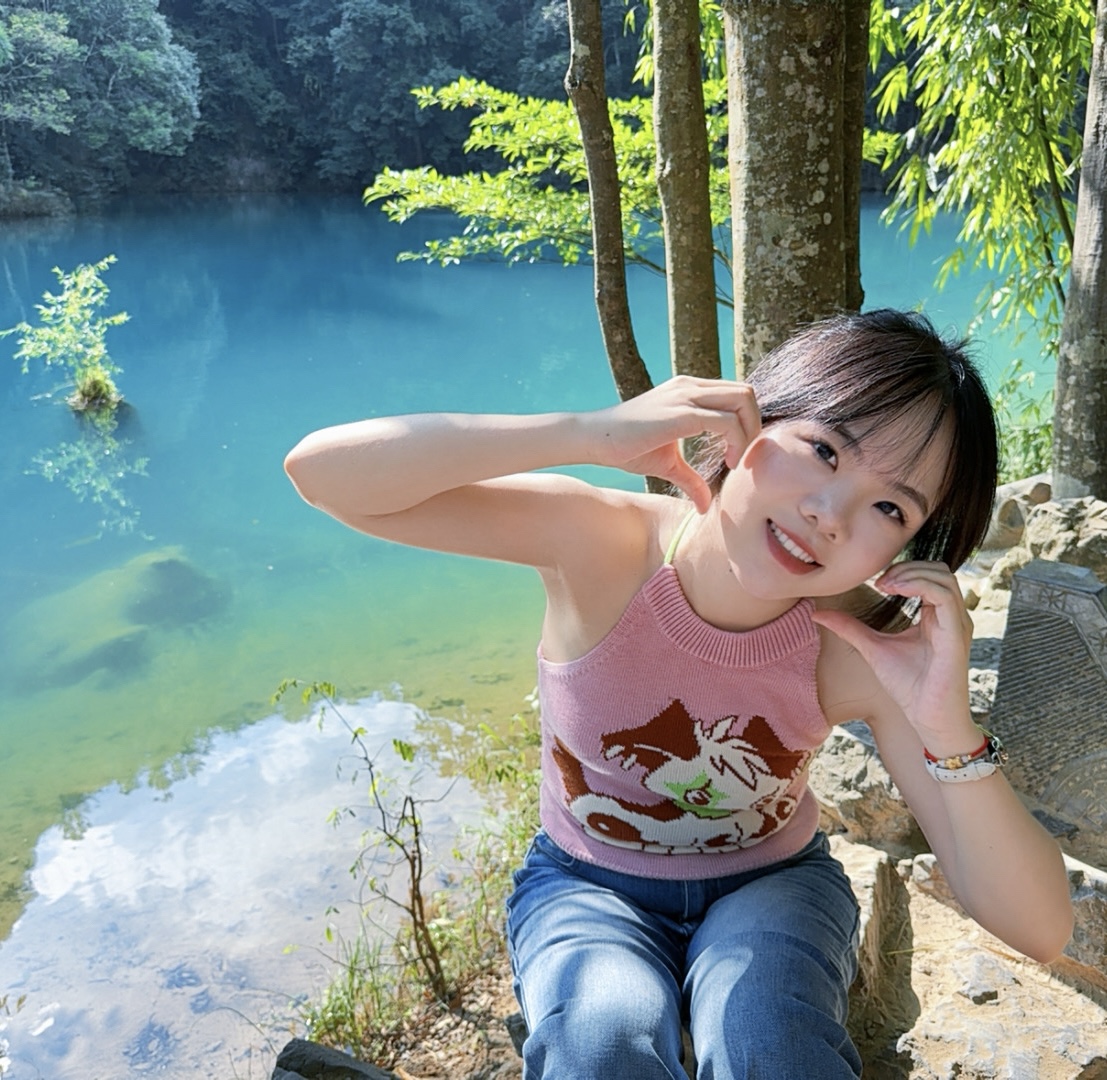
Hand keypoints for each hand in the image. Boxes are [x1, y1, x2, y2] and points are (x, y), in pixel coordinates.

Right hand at [584, 376, 760, 511]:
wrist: (594, 439)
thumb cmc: (626, 448)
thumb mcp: (667, 464)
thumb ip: (690, 479)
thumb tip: (704, 506)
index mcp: (689, 391)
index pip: (736, 394)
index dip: (747, 422)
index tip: (737, 454)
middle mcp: (690, 387)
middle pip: (747, 392)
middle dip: (755, 426)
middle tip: (742, 457)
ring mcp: (686, 396)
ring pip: (743, 400)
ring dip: (749, 433)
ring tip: (735, 461)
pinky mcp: (681, 413)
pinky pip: (726, 421)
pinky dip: (736, 442)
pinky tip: (726, 462)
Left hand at [811, 561, 978, 752]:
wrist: (927, 717)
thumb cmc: (908, 685)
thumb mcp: (872, 648)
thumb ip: (849, 628)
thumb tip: (817, 614)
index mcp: (936, 615)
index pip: (928, 574)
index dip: (902, 569)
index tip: (876, 582)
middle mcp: (951, 615)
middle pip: (938, 569)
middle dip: (907, 566)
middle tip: (880, 582)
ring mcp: (957, 623)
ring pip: (944, 577)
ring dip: (911, 573)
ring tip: (885, 585)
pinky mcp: (956, 634)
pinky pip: (945, 596)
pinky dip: (919, 586)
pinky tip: (894, 591)